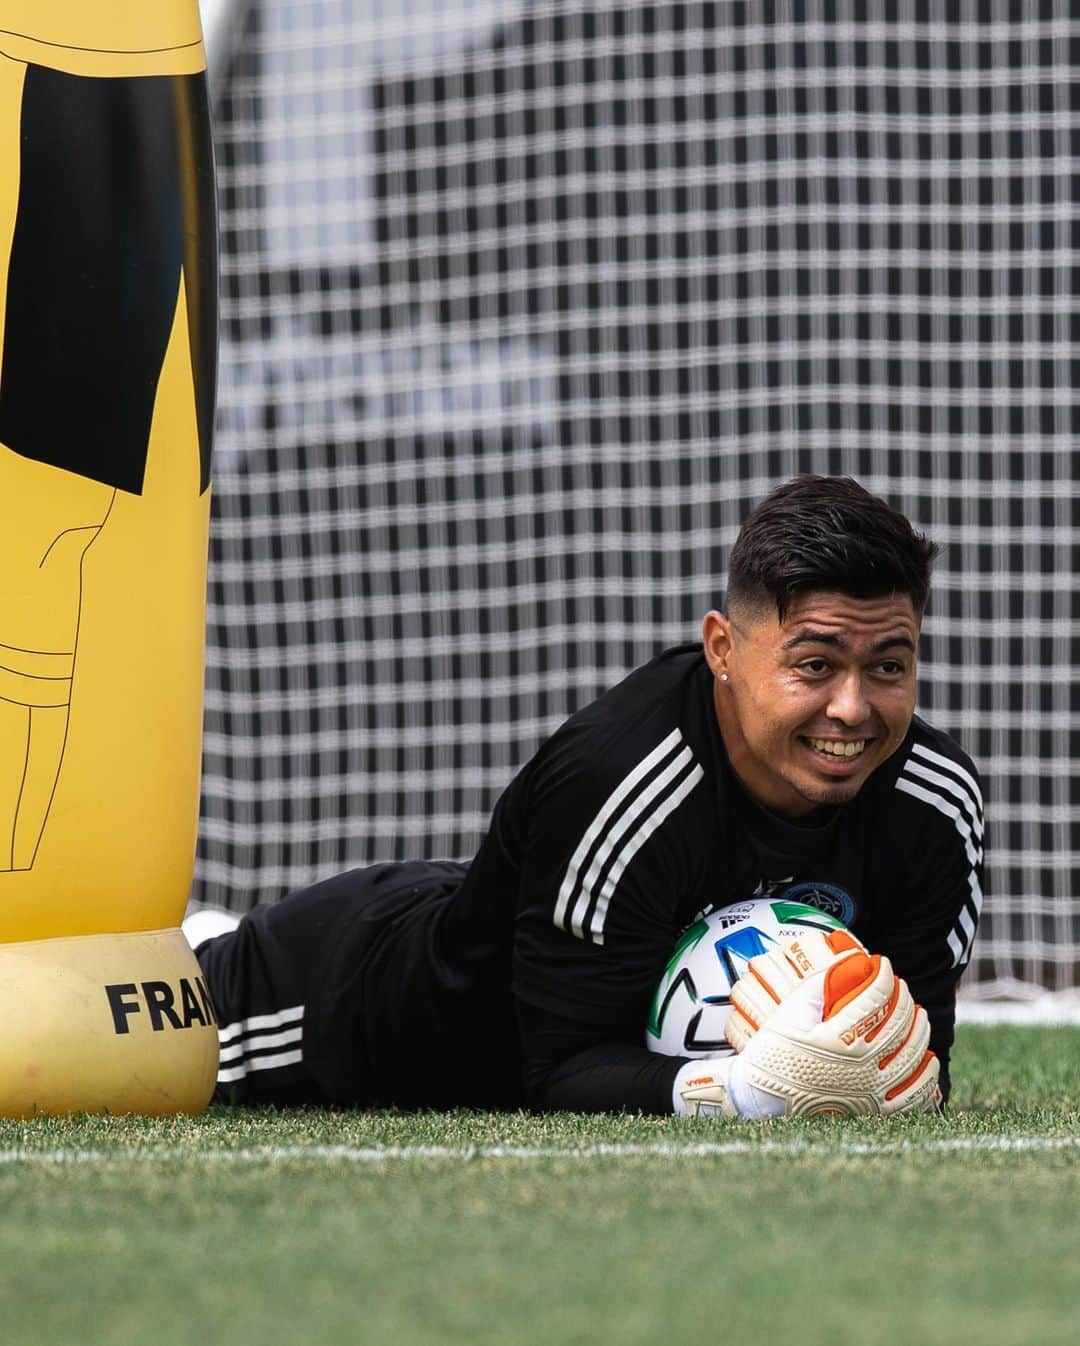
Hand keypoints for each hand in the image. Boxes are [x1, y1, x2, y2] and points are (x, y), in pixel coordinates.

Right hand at [673, 931, 939, 1118]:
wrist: (762, 1100)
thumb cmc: (773, 1053)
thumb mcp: (789, 1012)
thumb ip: (819, 985)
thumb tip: (850, 959)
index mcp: (837, 1039)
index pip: (875, 998)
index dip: (883, 976)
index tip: (883, 963)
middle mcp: (859, 1066)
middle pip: (899, 1024)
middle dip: (904, 999)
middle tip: (900, 986)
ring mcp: (870, 1092)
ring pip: (912, 1056)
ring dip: (920, 1031)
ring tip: (919, 1015)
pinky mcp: (874, 1112)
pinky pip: (913, 1095)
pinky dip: (926, 1076)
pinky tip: (928, 1060)